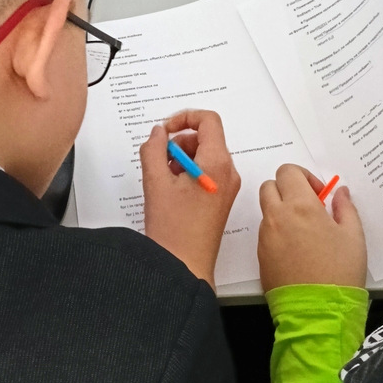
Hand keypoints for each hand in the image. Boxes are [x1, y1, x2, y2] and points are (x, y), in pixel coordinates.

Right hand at [140, 109, 240, 286]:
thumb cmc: (174, 231)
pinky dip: (188, 173)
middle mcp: (228, 172)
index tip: (166, 130)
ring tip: (163, 180)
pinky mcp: (222, 198)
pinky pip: (207, 172)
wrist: (184, 264)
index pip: (208, 120)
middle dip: (179, 143)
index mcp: (217, 163)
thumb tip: (158, 134)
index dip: (184, 118)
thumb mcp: (155, 181)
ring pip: (205, 155)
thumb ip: (153, 149)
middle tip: (159, 160)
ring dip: (181, 159)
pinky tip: (171, 191)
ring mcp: (227, 186)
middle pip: (206, 138)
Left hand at [258, 164, 366, 291]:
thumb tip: (340, 192)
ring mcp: (265, 238)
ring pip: (266, 211)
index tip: (318, 193)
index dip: (303, 177)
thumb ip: (345, 207)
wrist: (318, 312)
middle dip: (287, 189)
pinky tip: (298, 250)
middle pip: (269, 186)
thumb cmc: (340, 272)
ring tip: (305, 232)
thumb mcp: (354, 236)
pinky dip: (278, 233)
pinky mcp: (260, 257)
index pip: (287, 171)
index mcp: (300, 206)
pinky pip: (265, 234)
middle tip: (308, 206)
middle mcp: (277, 218)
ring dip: (282, 212)